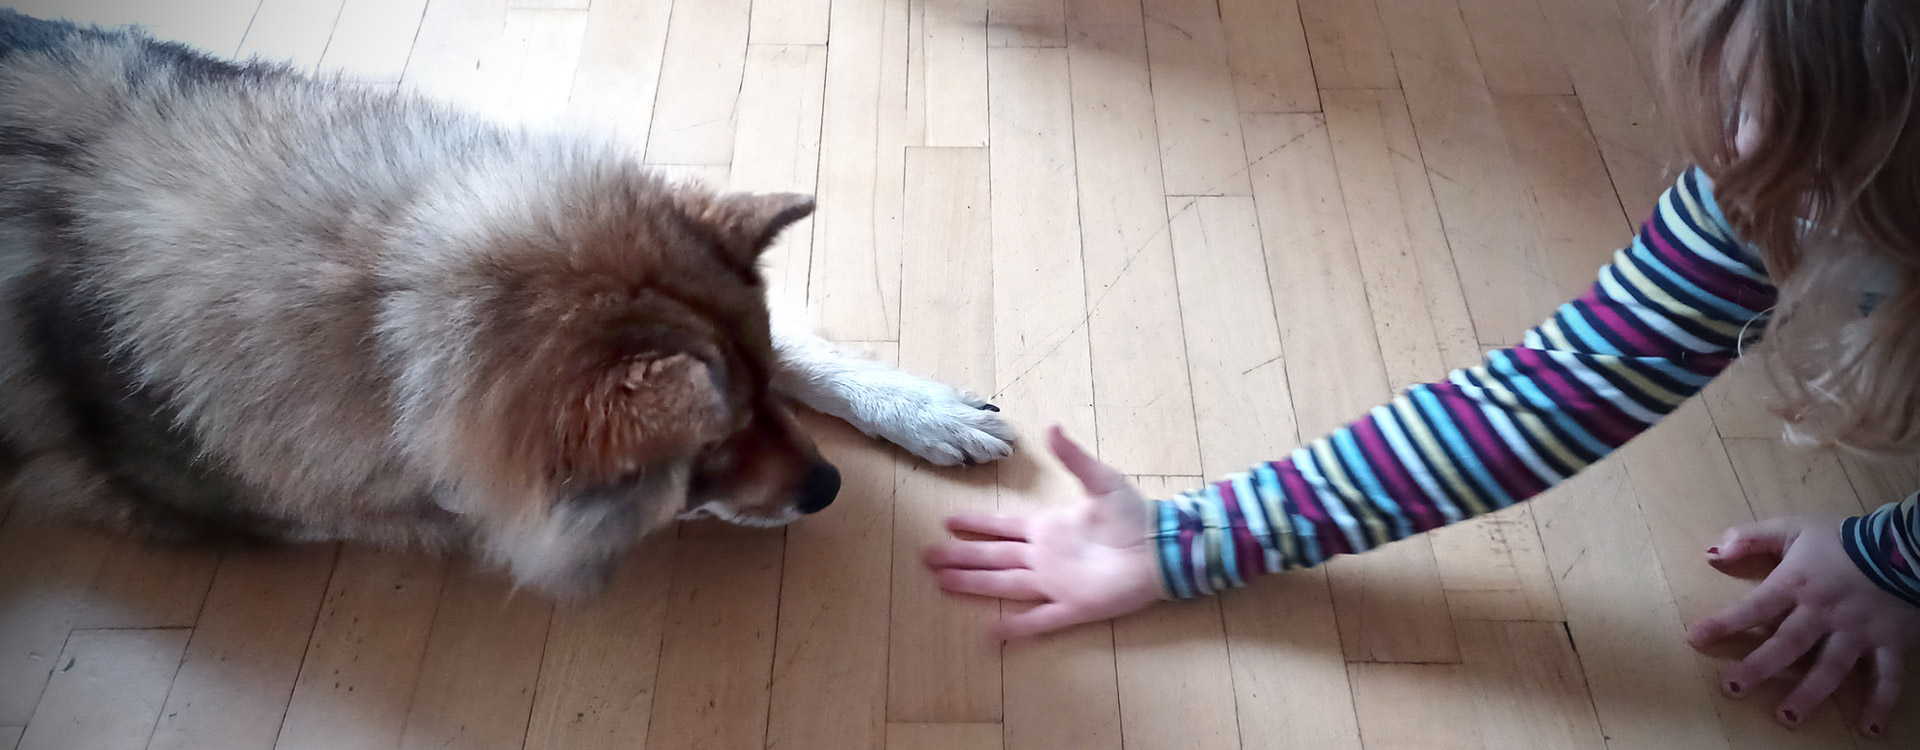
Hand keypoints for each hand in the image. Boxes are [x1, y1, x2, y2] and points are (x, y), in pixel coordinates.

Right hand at [922, 426, 1163, 640]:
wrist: (1162, 549)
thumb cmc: (1134, 515)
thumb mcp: (1102, 481)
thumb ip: (1073, 458)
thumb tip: (1050, 427)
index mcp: (1047, 527)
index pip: (1002, 526)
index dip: (976, 524)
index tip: (948, 521)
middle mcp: (1044, 556)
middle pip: (993, 557)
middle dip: (961, 557)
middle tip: (928, 557)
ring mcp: (1055, 583)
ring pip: (1004, 585)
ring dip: (974, 584)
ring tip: (943, 583)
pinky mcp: (1073, 607)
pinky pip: (1039, 620)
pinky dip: (1015, 627)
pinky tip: (990, 634)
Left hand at [1688, 516, 1919, 737]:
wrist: (1904, 543)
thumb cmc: (1842, 537)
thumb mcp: (1792, 527)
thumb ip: (1750, 537)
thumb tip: (1711, 553)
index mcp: (1797, 583)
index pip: (1754, 606)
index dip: (1724, 623)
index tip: (1694, 639)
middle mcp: (1824, 612)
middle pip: (1788, 644)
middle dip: (1759, 668)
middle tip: (1733, 690)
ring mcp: (1858, 630)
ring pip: (1831, 667)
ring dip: (1809, 694)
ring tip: (1786, 717)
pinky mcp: (1890, 641)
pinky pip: (1887, 676)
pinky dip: (1881, 702)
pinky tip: (1868, 728)